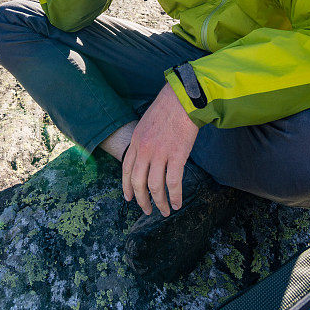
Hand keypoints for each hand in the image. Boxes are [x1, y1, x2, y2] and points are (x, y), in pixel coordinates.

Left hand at [122, 83, 198, 217]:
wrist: (183, 98)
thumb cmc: (168, 107)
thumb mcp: (147, 122)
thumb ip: (144, 140)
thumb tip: (147, 156)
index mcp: (136, 141)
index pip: (126, 169)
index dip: (127, 187)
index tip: (129, 198)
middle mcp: (145, 150)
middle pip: (138, 182)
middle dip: (141, 200)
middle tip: (147, 210)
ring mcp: (160, 154)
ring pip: (155, 186)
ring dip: (159, 202)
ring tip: (164, 211)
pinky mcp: (177, 156)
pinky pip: (173, 183)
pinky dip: (174, 196)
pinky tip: (177, 204)